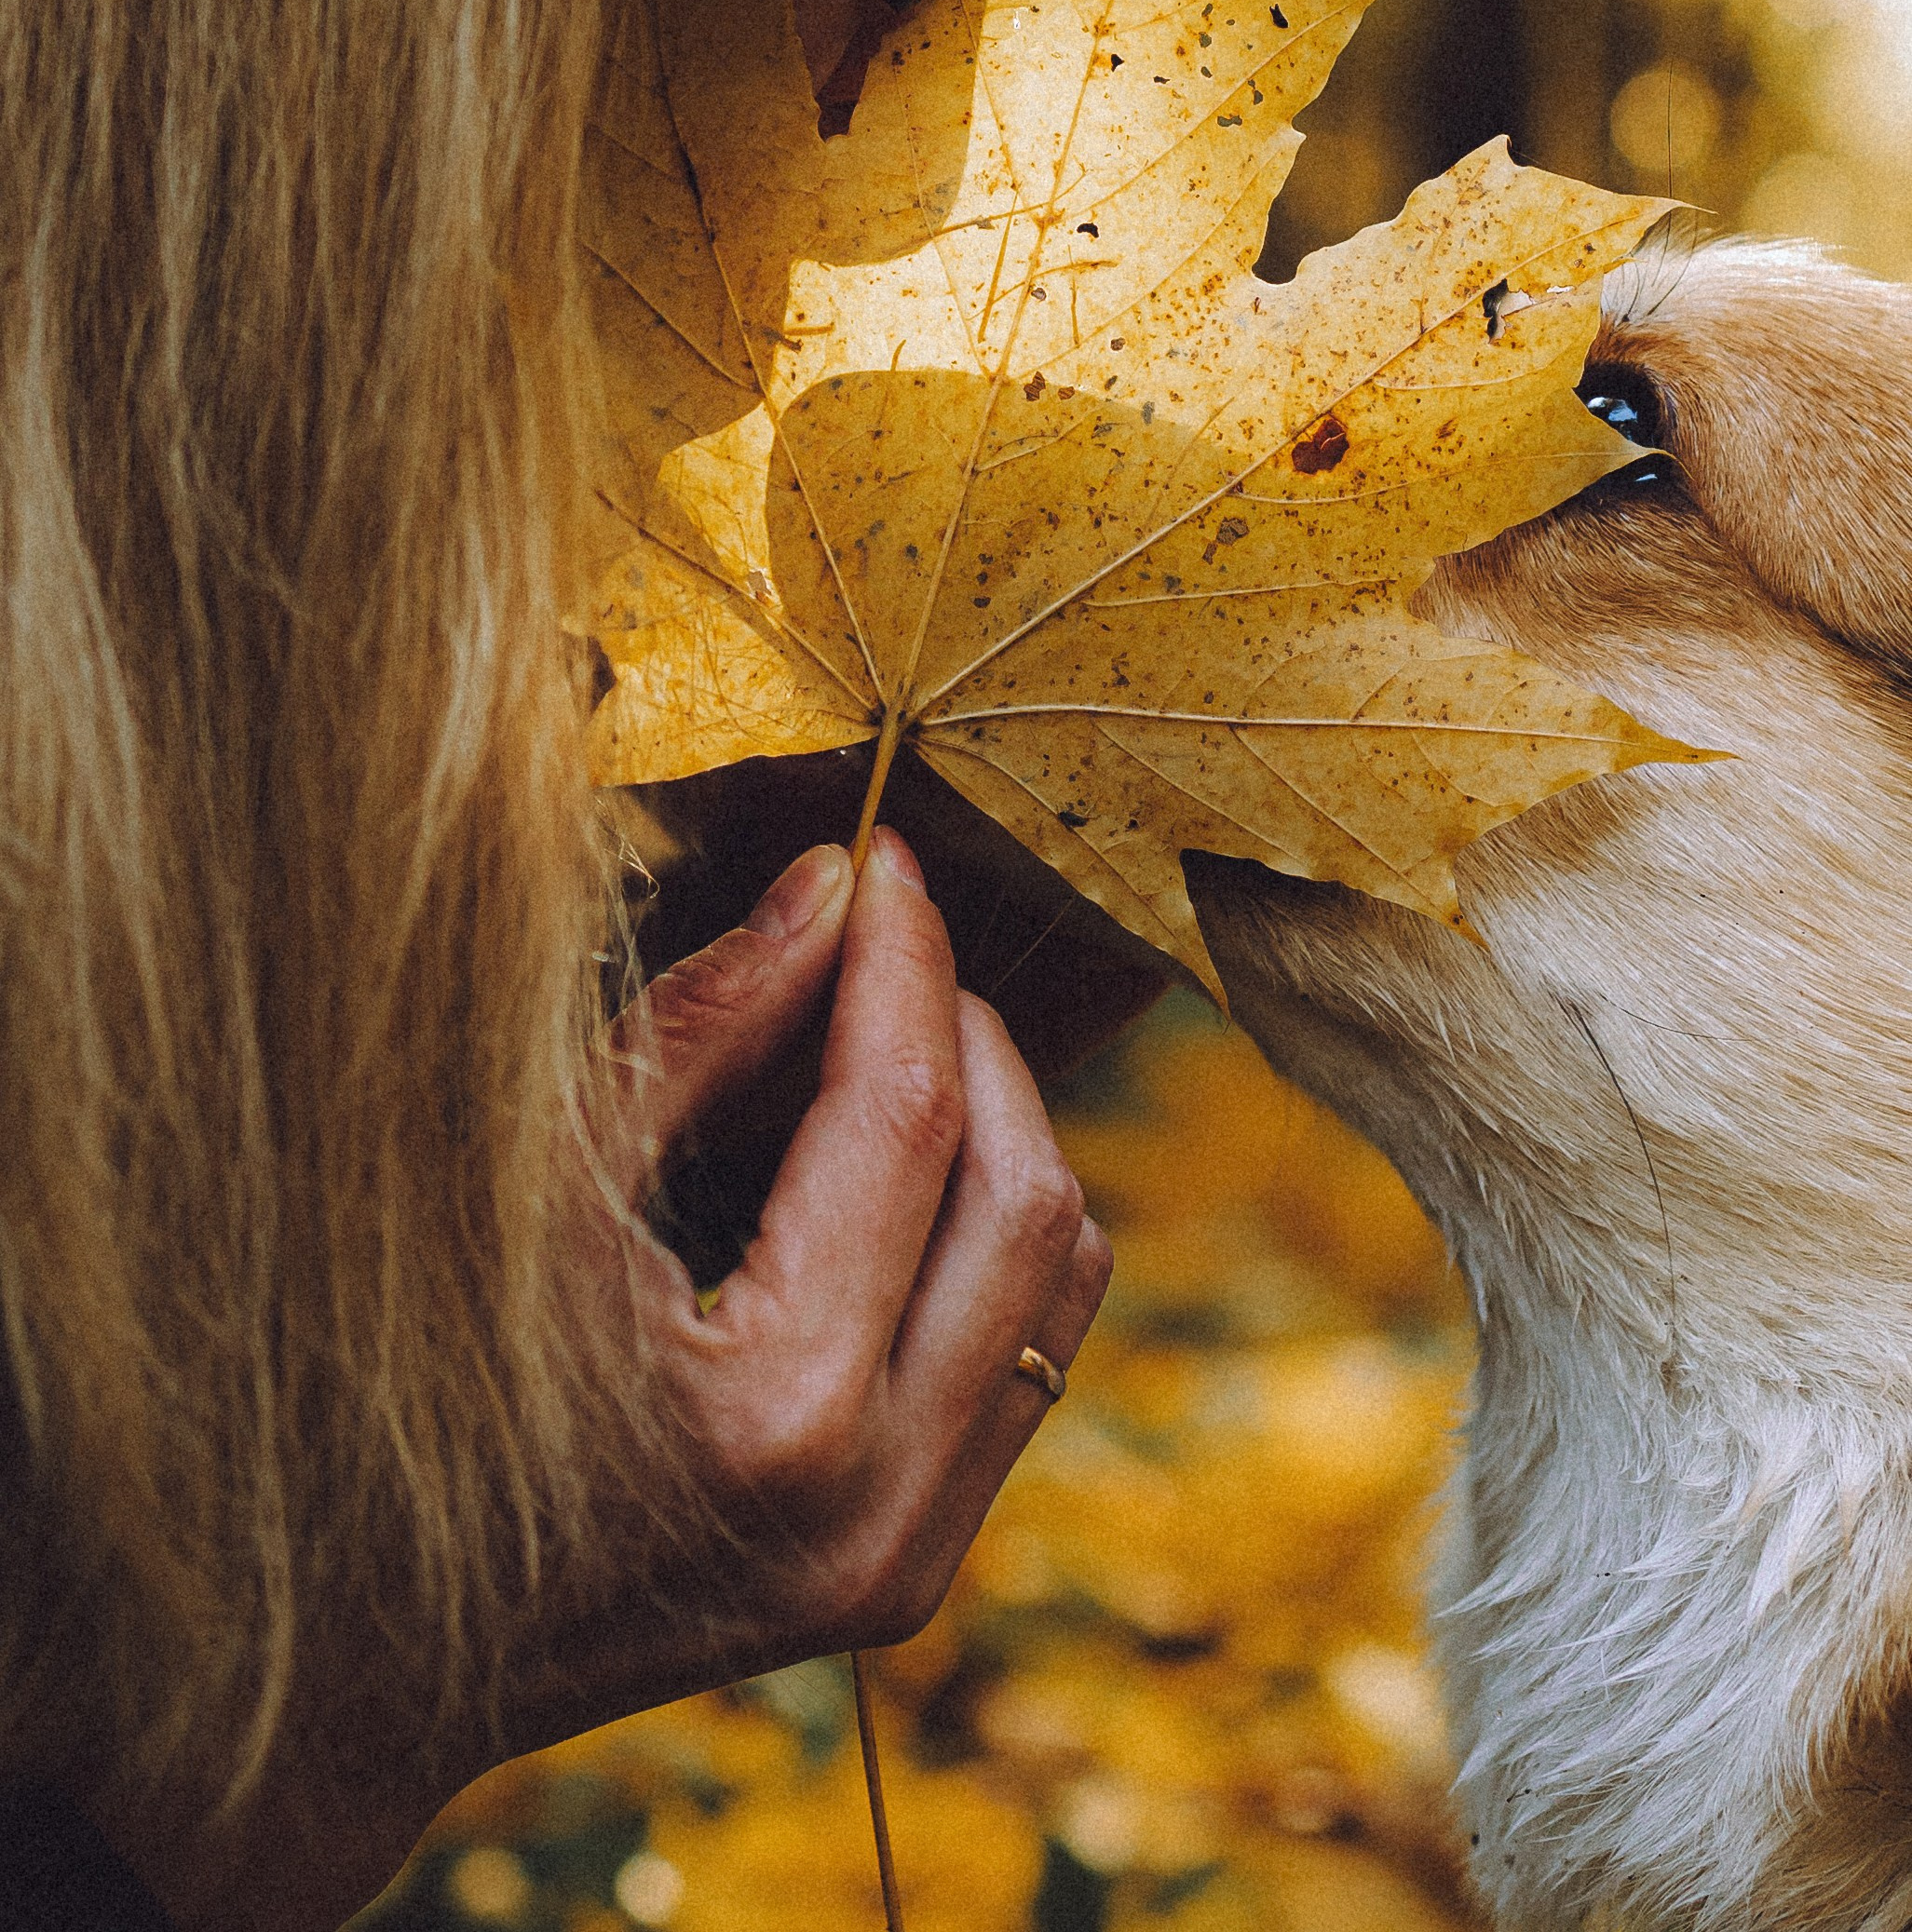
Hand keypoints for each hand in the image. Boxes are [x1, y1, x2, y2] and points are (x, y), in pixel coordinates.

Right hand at [119, 830, 1108, 1931]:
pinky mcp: (906, 1576)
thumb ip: (699, 1030)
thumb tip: (831, 886)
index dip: (903, 962)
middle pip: (1025, 1193)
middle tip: (887, 947)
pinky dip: (988, 1239)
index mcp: (771, 1409)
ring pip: (1059, 1282)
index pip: (905, 1116)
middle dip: (971, 1037)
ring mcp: (902, 1560)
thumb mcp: (534, 1185)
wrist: (369, 1657)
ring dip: (1004, 1134)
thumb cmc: (414, 1390)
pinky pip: (1024, 1360)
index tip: (884, 863)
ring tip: (894, 1048)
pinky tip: (894, 1176)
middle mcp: (873, 1507)